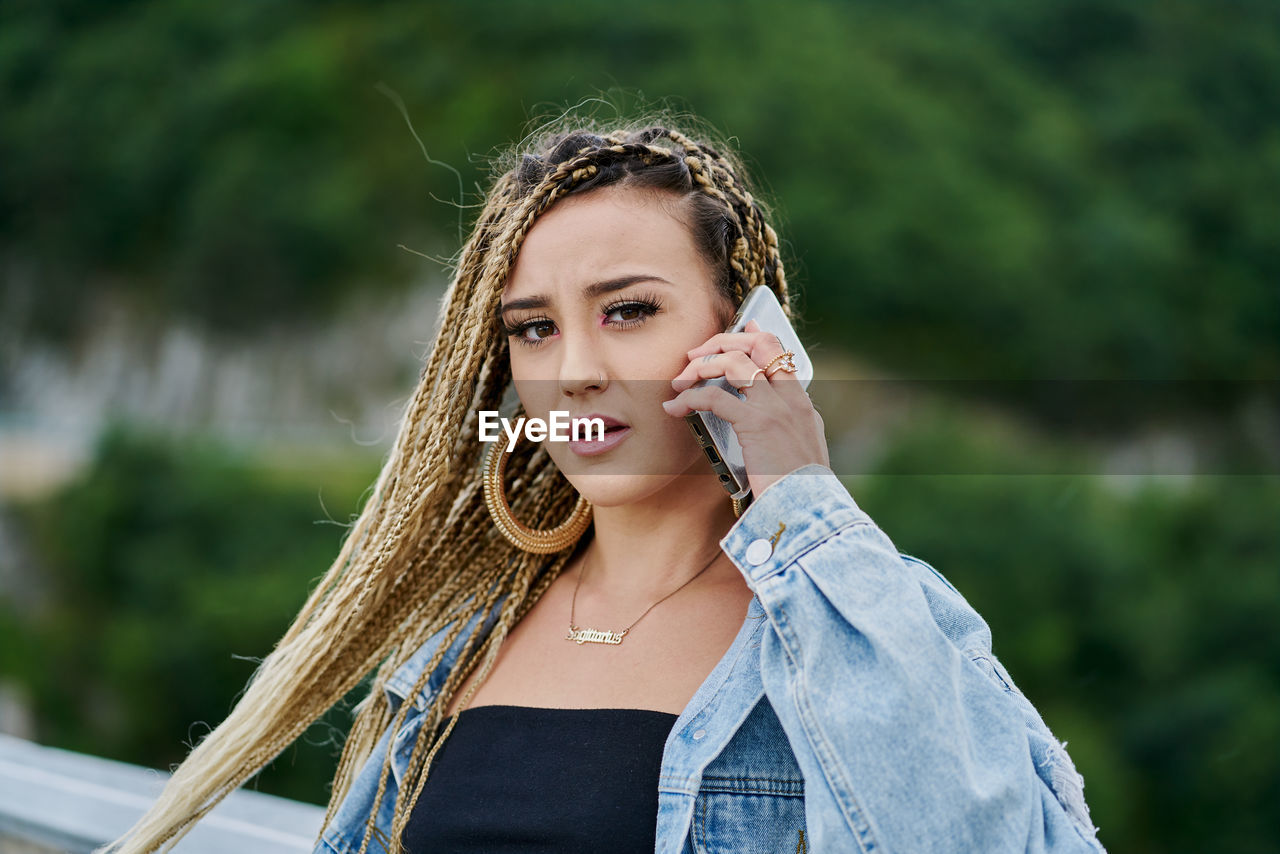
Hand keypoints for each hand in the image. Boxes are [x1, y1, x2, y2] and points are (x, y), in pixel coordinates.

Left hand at [662, 319, 829, 497]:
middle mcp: (791, 399)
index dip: (756, 334)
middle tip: (695, 355)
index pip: (780, 352)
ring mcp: (775, 408)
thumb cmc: (801, 492)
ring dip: (701, 366)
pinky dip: (689, 398)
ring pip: (734, 362)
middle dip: (722, 342)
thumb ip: (790, 430)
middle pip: (757, 344)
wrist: (810, 510)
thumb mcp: (804, 453)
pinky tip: (675, 408)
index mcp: (802, 404)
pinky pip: (714, 397)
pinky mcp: (756, 424)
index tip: (741, 325)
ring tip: (680, 381)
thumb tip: (767, 425)